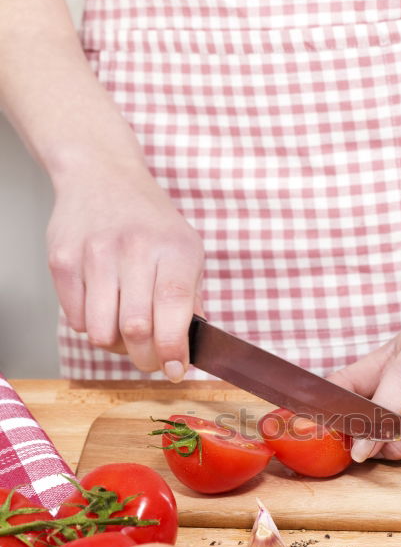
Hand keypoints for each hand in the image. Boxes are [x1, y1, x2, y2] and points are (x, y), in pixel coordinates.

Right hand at [46, 158, 204, 380]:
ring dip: (116, 346)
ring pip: (102, 333)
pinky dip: (92, 325)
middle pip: (136, 329)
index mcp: (174, 248)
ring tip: (125, 330)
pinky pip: (77, 321)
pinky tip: (103, 305)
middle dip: (145, 358)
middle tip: (151, 360)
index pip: (173, 308)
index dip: (173, 349)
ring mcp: (94, 253)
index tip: (175, 371)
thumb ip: (190, 301)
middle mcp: (134, 248)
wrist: (102, 176)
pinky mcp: (63, 261)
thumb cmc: (151, 223)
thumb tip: (186, 353)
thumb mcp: (186, 250)